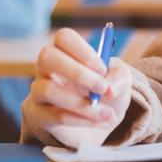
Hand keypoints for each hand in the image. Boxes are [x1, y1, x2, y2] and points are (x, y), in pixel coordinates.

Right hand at [25, 28, 132, 148]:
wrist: (100, 123)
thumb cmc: (106, 93)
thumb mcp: (121, 81)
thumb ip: (119, 78)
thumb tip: (109, 89)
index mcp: (67, 52)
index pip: (64, 38)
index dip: (83, 51)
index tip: (103, 69)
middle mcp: (48, 68)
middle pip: (47, 57)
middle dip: (77, 73)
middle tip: (103, 89)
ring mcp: (40, 91)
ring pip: (47, 89)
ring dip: (82, 104)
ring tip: (108, 114)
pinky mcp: (40, 115)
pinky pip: (54, 116)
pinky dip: (81, 120)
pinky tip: (99, 123)